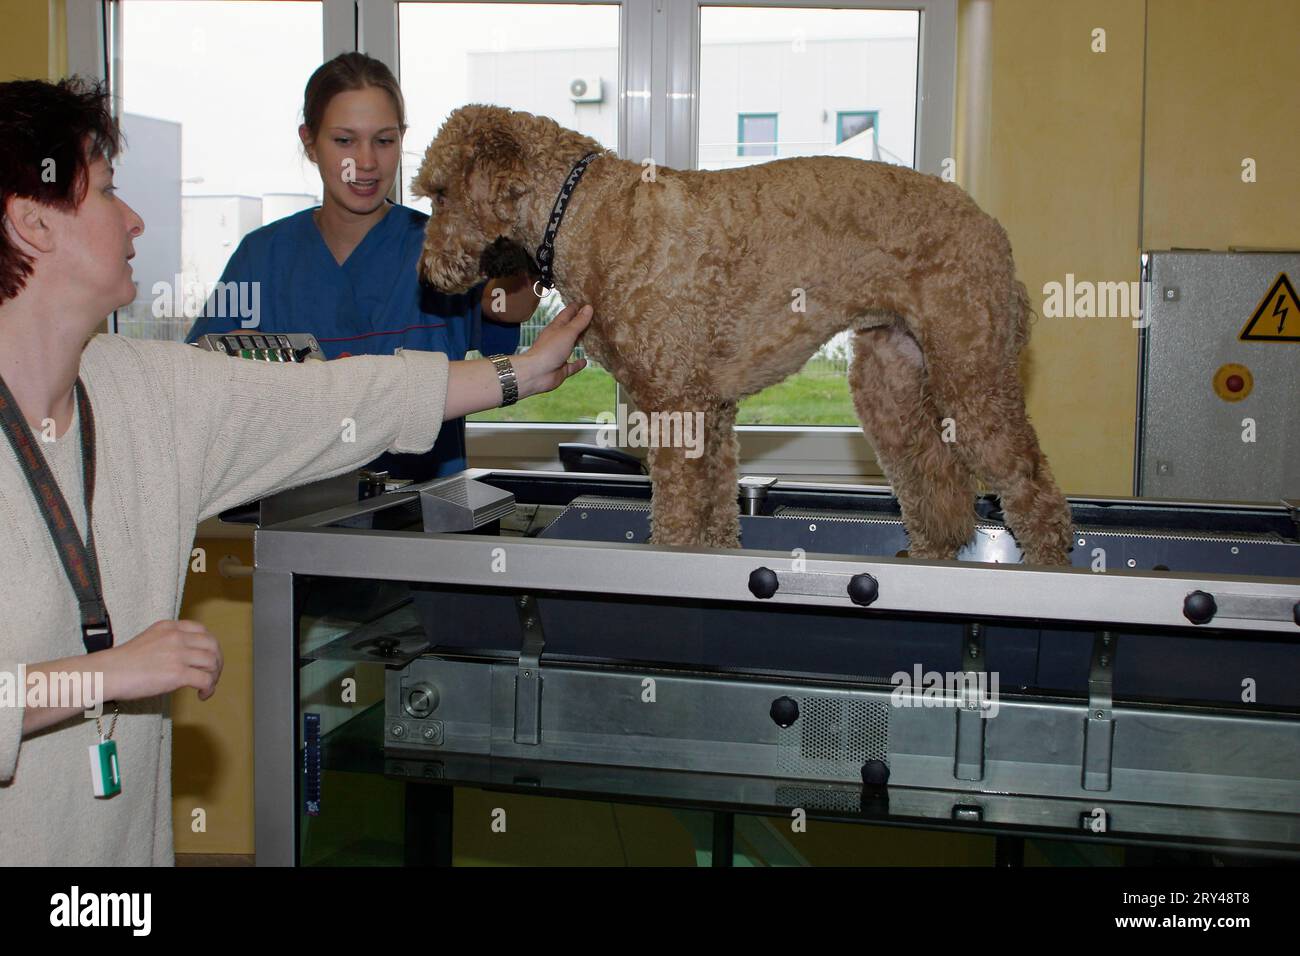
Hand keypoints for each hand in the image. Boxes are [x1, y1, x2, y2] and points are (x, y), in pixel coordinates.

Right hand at [100, 620, 223, 701]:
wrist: (107, 673)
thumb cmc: (122, 662)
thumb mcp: (149, 640)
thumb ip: (168, 643)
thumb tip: (185, 658)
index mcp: (169, 627)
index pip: (202, 630)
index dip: (210, 646)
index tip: (207, 658)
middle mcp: (177, 637)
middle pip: (213, 645)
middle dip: (217, 662)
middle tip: (212, 675)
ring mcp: (178, 654)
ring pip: (212, 663)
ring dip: (214, 677)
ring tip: (207, 687)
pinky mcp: (178, 673)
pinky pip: (205, 680)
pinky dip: (209, 689)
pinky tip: (202, 695)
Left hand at [514, 302, 592, 397]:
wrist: (536, 373)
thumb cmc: (549, 349)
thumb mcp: (567, 332)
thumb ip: (579, 322)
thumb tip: (588, 307)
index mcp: (556, 328)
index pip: (567, 314)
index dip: (575, 308)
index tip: (585, 302)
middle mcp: (557, 340)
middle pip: (570, 329)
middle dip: (579, 323)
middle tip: (592, 317)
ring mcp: (558, 355)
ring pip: (571, 346)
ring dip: (579, 341)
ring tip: (590, 336)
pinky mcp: (561, 369)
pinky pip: (571, 366)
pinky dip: (578, 364)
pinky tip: (585, 361)